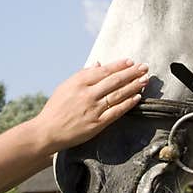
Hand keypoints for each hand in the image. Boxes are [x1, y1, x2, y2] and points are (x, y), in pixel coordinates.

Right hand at [33, 58, 148, 152]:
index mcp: (78, 82)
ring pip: (118, 94)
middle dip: (132, 73)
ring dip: (134, 86)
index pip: (104, 70)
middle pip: (114, 80)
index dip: (119, 65)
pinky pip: (116, 111)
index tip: (131, 61)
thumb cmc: (55, 108)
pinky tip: (137, 97)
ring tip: (145, 80)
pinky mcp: (97, 124)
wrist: (48, 131)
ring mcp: (93, 109)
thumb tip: (98, 64)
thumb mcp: (65, 86)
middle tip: (144, 67)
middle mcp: (87, 94)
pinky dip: (128, 103)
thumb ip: (82, 75)